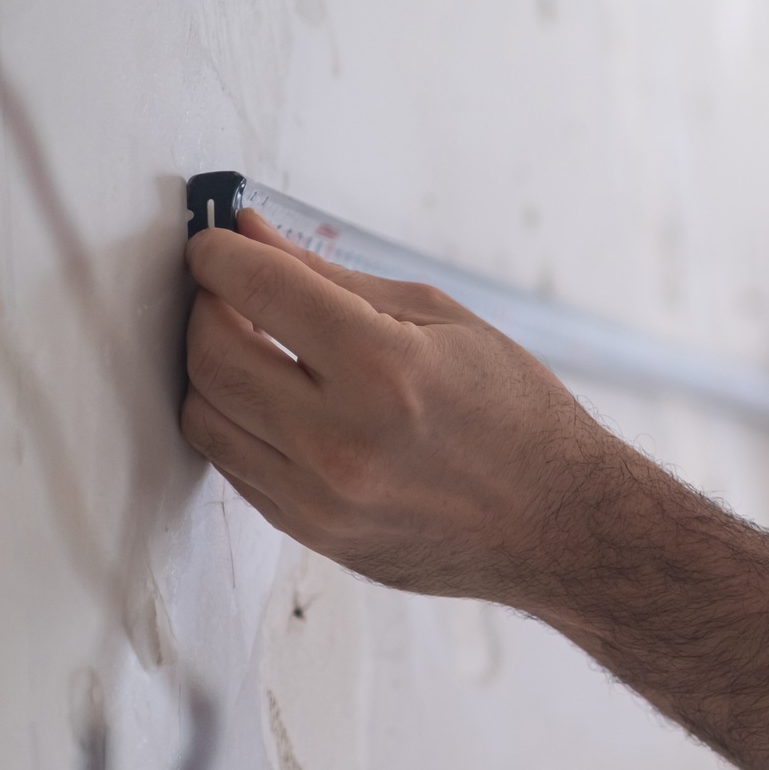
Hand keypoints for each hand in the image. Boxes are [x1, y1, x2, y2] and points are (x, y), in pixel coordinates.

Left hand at [181, 210, 628, 607]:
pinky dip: (240, 424)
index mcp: (386, 367)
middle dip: (208, 308)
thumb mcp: (445, 322)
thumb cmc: (520, 418)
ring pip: (205, 416)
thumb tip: (251, 235)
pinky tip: (279, 405)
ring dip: (214, 370)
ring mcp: (323, 497)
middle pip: (210, 354)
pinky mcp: (315, 534)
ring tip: (256, 350)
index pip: (255, 287)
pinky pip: (234, 466)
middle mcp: (344, 438)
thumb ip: (335, 278)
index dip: (218, 254)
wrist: (563, 526)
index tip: (217, 247)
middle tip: (235, 295)